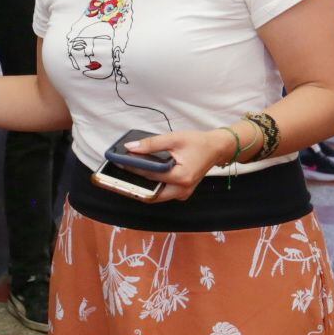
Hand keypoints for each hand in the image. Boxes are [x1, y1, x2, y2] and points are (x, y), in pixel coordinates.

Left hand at [119, 129, 236, 202]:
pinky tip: (140, 177)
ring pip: (155, 195)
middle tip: (117, 176)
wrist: (216, 149)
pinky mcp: (181, 193)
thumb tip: (130, 148)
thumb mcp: (174, 139)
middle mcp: (182, 190)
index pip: (149, 175)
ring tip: (126, 176)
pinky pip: (162, 193)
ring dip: (141, 187)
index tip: (117, 163)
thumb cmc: (197, 143)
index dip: (132, 169)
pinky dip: (150, 186)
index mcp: (181, 177)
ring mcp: (182, 194)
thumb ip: (151, 144)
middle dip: (133, 185)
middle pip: (150, 192)